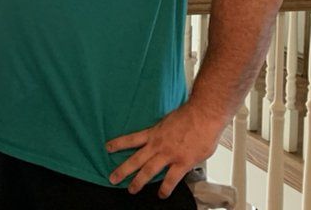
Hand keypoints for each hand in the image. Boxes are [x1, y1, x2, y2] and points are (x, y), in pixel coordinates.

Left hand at [105, 103, 224, 197]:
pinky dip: (165, 188)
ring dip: (138, 181)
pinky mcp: (182, 162)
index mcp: (154, 133)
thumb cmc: (189, 115)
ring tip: (131, 190)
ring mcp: (169, 154)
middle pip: (135, 159)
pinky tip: (162, 195)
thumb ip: (164, 132)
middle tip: (112, 178)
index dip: (118, 143)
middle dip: (122, 170)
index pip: (131, 139)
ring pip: (149, 171)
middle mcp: (157, 145)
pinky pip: (171, 179)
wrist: (203, 115)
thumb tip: (165, 138)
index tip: (107, 148)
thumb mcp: (169, 121)